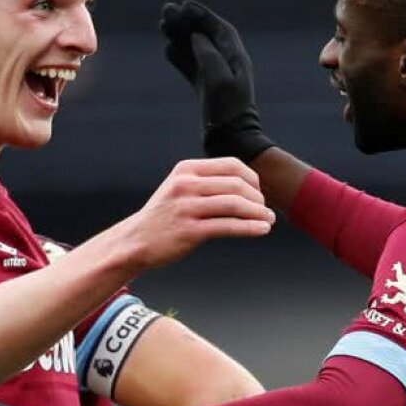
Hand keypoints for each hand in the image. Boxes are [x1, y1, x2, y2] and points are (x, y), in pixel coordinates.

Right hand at [121, 158, 273, 268]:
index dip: (252, 178)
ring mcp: (187, 208)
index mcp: (186, 170)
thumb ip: (206, 181)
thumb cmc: (164, 215)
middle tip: (265, 210)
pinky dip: (250, 228)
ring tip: (268, 220)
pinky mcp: (189, 231)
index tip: (258, 192)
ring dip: (258, 213)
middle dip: (257, 197)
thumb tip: (246, 184)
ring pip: (235, 205)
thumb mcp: (179, 188)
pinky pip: (228, 226)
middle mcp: (186, 185)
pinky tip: (262, 230)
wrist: (136, 240)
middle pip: (236, 184)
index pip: (231, 165)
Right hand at [161, 0, 274, 162]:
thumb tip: (197, 36)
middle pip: (205, 36)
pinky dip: (179, 57)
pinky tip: (167, 49)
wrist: (230, 140)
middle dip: (187, 22)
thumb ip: (208, 53)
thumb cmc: (228, 111)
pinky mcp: (206, 89)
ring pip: (195, 49)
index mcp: (236, 58)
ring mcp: (216, 76)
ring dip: (180, 36)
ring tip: (162, 25)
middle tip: (166, 11)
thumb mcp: (218, 78)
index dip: (202, 15)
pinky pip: (191, 67)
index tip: (184, 5)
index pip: (218, 29)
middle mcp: (227, 64)